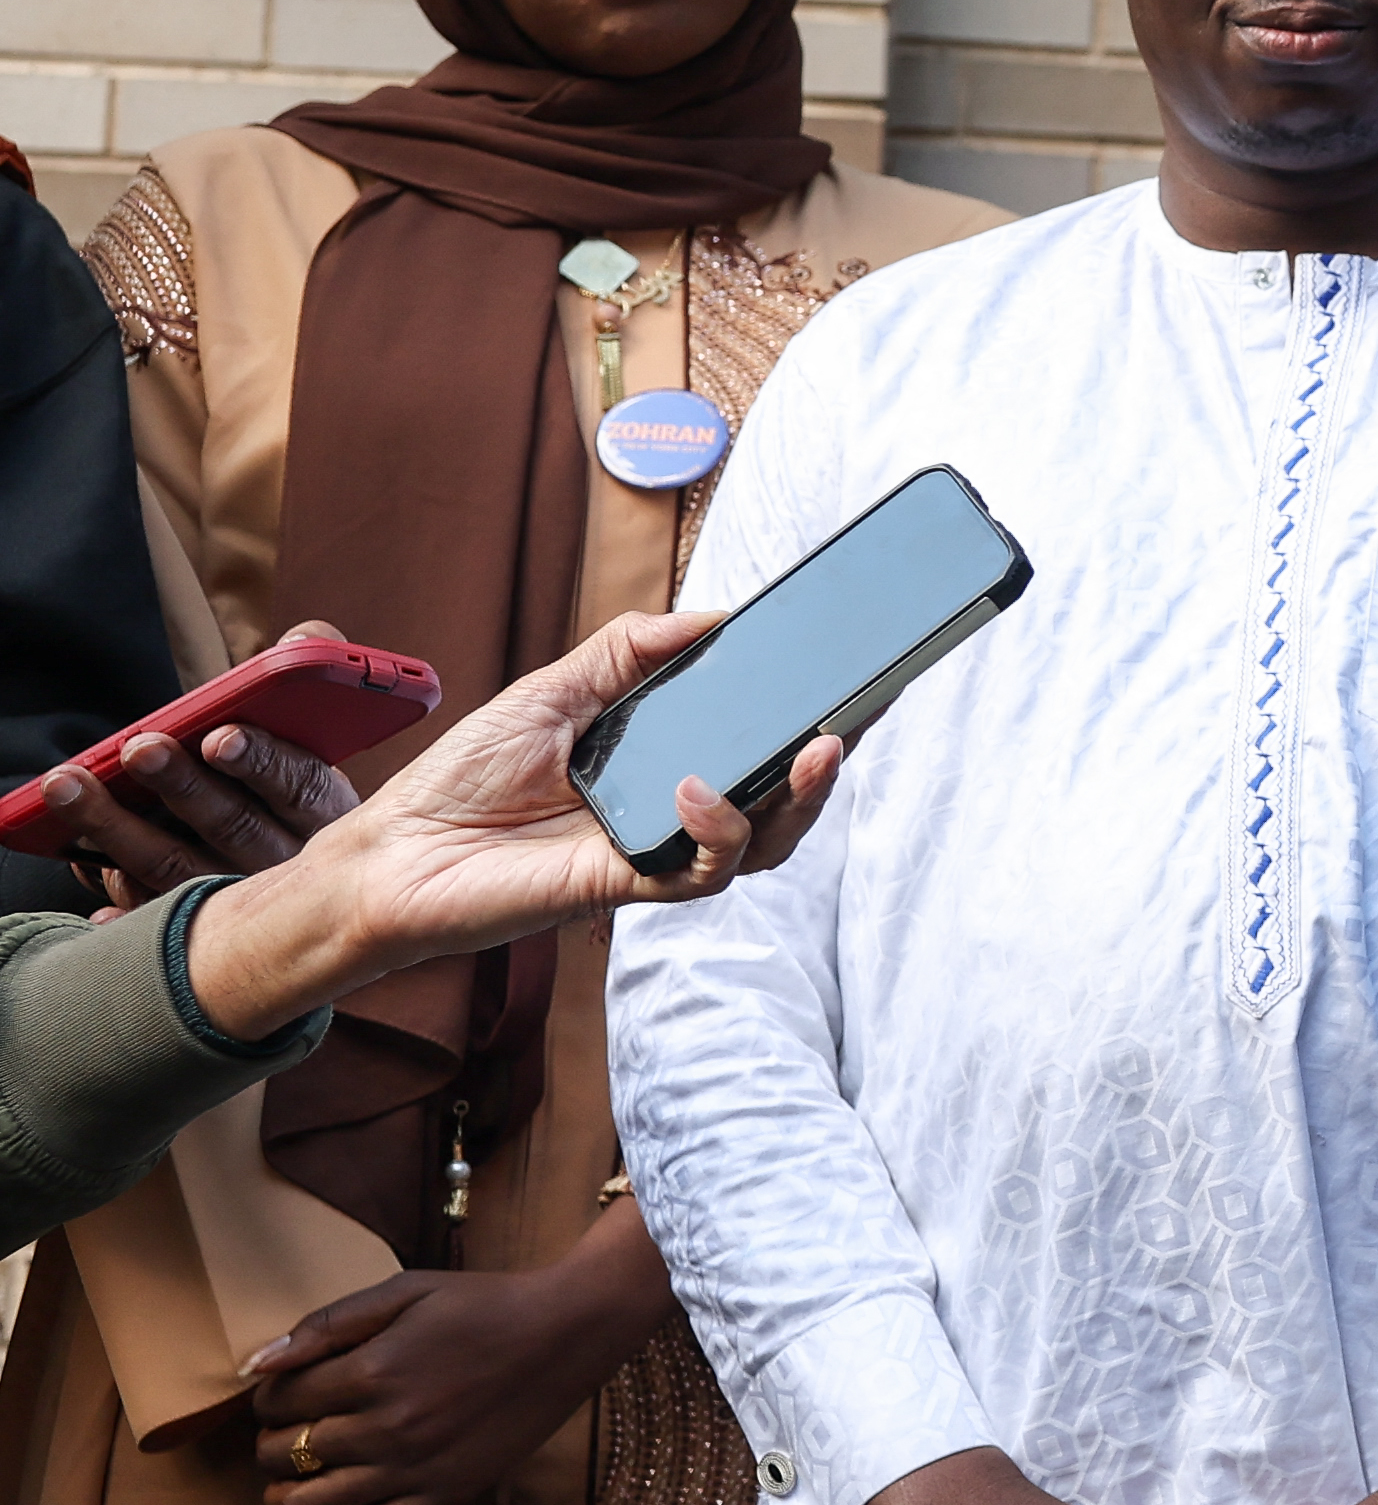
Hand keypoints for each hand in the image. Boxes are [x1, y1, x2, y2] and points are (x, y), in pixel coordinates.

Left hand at [35, 621, 363, 905]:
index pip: (299, 785)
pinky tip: (87, 877)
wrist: (324, 884)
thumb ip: (307, 676)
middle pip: (232, 825)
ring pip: (177, 868)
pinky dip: (118, 903)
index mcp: (324, 810)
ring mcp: (241, 899)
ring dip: (115, 828)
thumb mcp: (316, 733)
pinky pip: (152, 915)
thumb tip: (306, 636)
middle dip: (179, 784)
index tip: (219, 735)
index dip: (261, 760)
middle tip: (136, 748)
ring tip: (66, 785)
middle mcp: (288, 861)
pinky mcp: (201, 928)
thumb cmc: (291, 787)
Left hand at [167, 610, 840, 1033]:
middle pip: (782, 796)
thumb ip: (628, 650)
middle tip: (859, 713)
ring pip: (764, 842)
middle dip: (833, 759)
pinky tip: (698, 791)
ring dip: (803, 800)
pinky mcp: (626, 888)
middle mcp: (669, 810)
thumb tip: (712, 617)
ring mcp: (652, 851)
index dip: (808, 713)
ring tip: (820, 751)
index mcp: (659, 760)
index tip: (853, 672)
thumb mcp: (550, 689)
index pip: (753, 741)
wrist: (391, 854)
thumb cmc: (460, 778)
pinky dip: (716, 830)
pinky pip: (701, 871)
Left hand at [243, 1216, 679, 1504]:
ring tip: (296, 1477)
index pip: (278, 1400)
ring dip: (282, 1494)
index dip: (270, 1397)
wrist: (568, 1334)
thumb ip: (328, 1323)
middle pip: (283, 1455)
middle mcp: (386, 1427)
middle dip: (273, 1444)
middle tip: (294, 1432)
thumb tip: (255, 1365)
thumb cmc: (485, 1304)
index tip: (288, 1392)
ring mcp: (415, 1469)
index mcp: (372, 1370)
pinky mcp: (443, 1499)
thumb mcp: (406, 1290)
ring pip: (307, 1504)